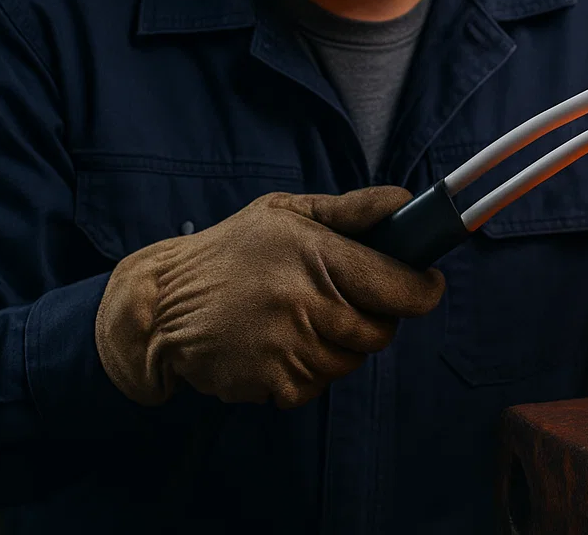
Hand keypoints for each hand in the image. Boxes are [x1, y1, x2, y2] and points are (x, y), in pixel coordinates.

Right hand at [95, 185, 444, 408]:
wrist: (161, 304)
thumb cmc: (231, 251)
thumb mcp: (285, 213)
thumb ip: (350, 210)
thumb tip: (404, 200)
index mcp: (317, 256)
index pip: (401, 289)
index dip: (423, 290)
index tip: (426, 284)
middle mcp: (307, 304)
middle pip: (381, 332)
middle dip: (376, 319)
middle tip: (348, 302)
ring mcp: (290, 348)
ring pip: (350, 362)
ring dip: (340, 346)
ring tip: (306, 320)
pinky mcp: (272, 383)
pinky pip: (317, 386)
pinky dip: (309, 371)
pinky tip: (282, 345)